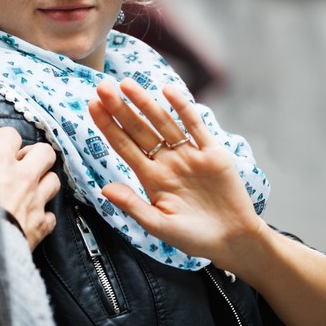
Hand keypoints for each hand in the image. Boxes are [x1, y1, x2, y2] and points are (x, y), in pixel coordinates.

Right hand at [0, 127, 60, 250]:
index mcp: (0, 161)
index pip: (10, 134)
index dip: (2, 140)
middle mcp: (22, 178)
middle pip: (45, 152)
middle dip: (35, 156)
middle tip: (20, 165)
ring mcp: (34, 201)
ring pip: (54, 181)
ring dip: (43, 183)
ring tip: (28, 189)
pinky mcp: (39, 226)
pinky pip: (50, 216)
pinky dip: (42, 215)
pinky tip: (30, 217)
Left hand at [87, 78, 264, 270]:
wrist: (233, 241)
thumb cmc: (194, 238)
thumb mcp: (159, 225)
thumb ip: (133, 205)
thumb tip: (104, 188)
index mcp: (151, 178)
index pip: (124, 146)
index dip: (108, 125)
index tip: (92, 105)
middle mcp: (167, 161)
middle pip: (139, 129)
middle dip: (120, 108)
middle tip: (103, 86)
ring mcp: (188, 155)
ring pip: (163, 123)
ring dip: (145, 103)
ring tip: (127, 85)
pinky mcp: (212, 152)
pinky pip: (195, 126)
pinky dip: (182, 108)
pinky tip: (167, 91)